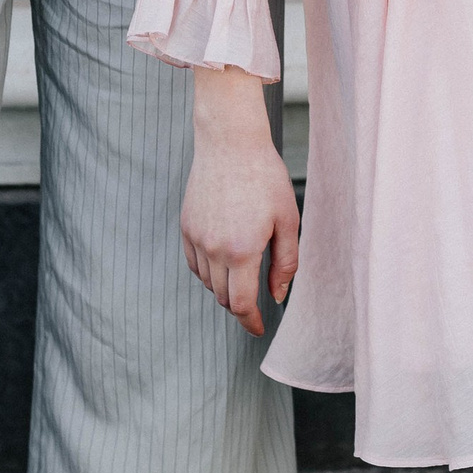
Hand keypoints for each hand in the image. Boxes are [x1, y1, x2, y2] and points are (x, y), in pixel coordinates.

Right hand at [181, 67, 300, 336]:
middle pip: (223, 297)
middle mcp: (214, 249)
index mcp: (242, 250)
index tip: (259, 329)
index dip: (251, 322)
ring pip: (208, 282)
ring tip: (243, 272)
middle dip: (241, 304)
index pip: (241, 304)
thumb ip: (285, 263)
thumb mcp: (287, 220)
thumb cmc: (265, 178)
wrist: (230, 143)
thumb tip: (278, 296)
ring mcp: (196, 237)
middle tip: (257, 298)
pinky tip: (223, 259)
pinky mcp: (186, 226)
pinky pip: (194, 263)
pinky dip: (208, 271)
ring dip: (225, 287)